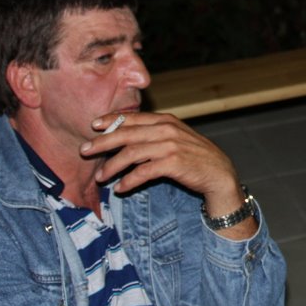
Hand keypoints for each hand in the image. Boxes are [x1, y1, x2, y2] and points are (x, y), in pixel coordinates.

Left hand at [81, 112, 253, 236]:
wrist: (219, 173)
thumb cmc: (194, 157)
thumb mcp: (176, 137)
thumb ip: (154, 133)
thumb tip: (125, 136)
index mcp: (166, 120)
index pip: (133, 117)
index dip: (112, 120)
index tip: (94, 125)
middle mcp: (167, 129)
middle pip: (127, 133)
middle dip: (103, 143)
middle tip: (85, 151)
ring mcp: (170, 145)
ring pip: (132, 153)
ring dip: (113, 166)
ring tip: (101, 177)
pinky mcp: (173, 163)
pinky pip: (144, 171)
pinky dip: (129, 180)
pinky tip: (121, 188)